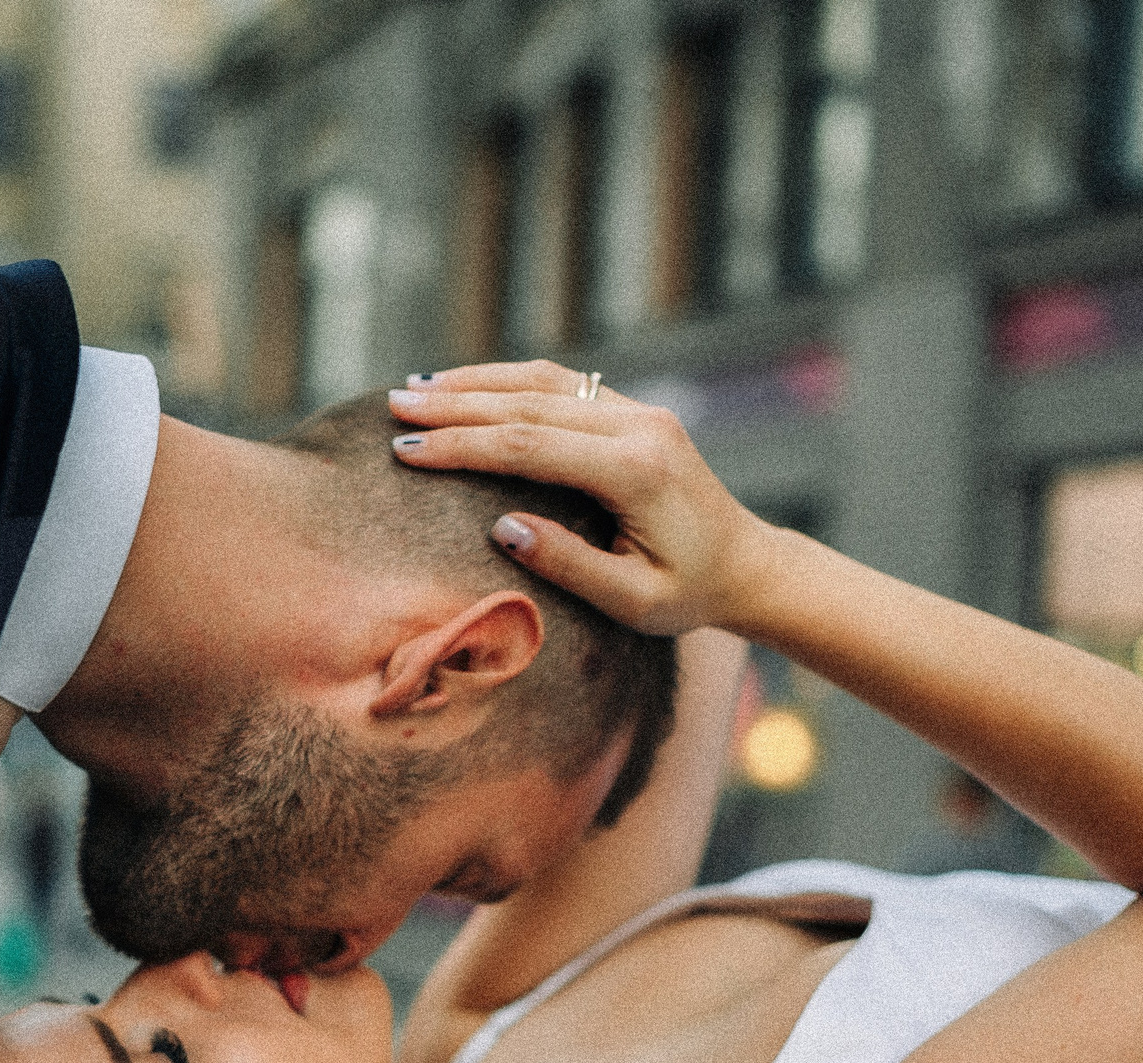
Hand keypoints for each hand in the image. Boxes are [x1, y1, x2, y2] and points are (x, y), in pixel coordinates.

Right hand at [387, 360, 779, 636]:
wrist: (748, 566)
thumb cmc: (690, 593)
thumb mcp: (633, 600)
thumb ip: (569, 564)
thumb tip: (503, 527)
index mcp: (634, 470)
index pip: (527, 445)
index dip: (461, 446)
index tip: (406, 452)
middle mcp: (638, 426)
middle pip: (528, 403)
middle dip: (455, 405)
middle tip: (394, 407)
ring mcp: (638, 412)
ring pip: (544, 381)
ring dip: (477, 381)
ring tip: (417, 388)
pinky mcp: (635, 412)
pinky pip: (563, 385)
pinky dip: (510, 382)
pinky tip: (471, 386)